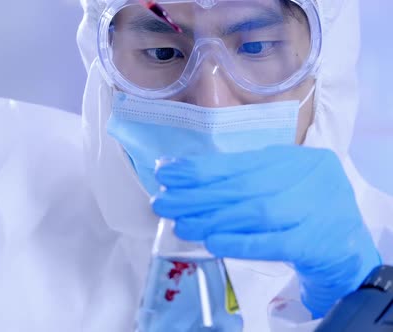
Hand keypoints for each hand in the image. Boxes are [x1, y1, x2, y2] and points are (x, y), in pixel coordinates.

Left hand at [151, 145, 380, 317]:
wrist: (347, 251)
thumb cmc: (303, 213)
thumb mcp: (277, 185)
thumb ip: (241, 181)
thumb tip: (182, 179)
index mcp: (296, 159)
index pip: (240, 162)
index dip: (200, 169)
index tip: (165, 173)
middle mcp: (309, 177)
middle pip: (243, 186)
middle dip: (197, 195)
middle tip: (163, 202)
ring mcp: (315, 209)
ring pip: (255, 212)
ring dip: (211, 219)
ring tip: (180, 224)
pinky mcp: (316, 243)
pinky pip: (272, 242)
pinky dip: (238, 242)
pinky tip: (211, 242)